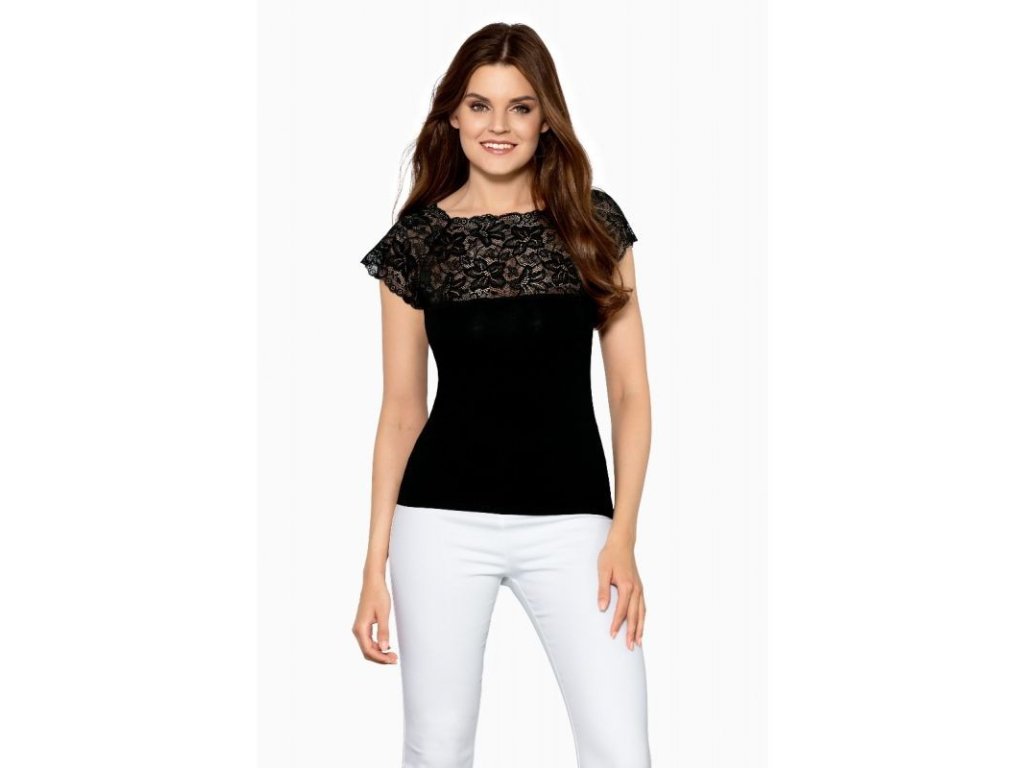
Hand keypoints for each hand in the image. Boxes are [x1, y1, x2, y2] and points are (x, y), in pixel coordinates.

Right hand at [352, 576, 398, 663]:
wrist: (373, 582)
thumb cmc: (378, 595)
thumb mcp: (383, 614)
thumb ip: (383, 631)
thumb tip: (384, 648)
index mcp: (360, 628)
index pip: (368, 650)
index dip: (380, 658)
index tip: (392, 659)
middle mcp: (357, 630)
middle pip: (367, 651)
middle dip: (380, 658)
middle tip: (395, 659)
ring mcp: (360, 628)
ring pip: (368, 647)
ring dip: (379, 653)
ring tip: (393, 655)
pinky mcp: (364, 626)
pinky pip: (369, 641)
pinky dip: (377, 646)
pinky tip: (387, 646)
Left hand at [597, 536, 644, 650]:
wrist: (622, 543)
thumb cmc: (610, 556)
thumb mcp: (603, 571)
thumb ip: (603, 590)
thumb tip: (602, 608)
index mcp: (627, 586)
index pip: (621, 611)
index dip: (617, 624)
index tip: (613, 635)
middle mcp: (636, 590)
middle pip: (634, 615)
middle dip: (632, 632)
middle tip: (629, 647)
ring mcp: (640, 589)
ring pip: (642, 613)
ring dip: (640, 628)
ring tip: (638, 642)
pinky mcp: (640, 587)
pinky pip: (643, 607)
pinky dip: (643, 618)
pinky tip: (641, 626)